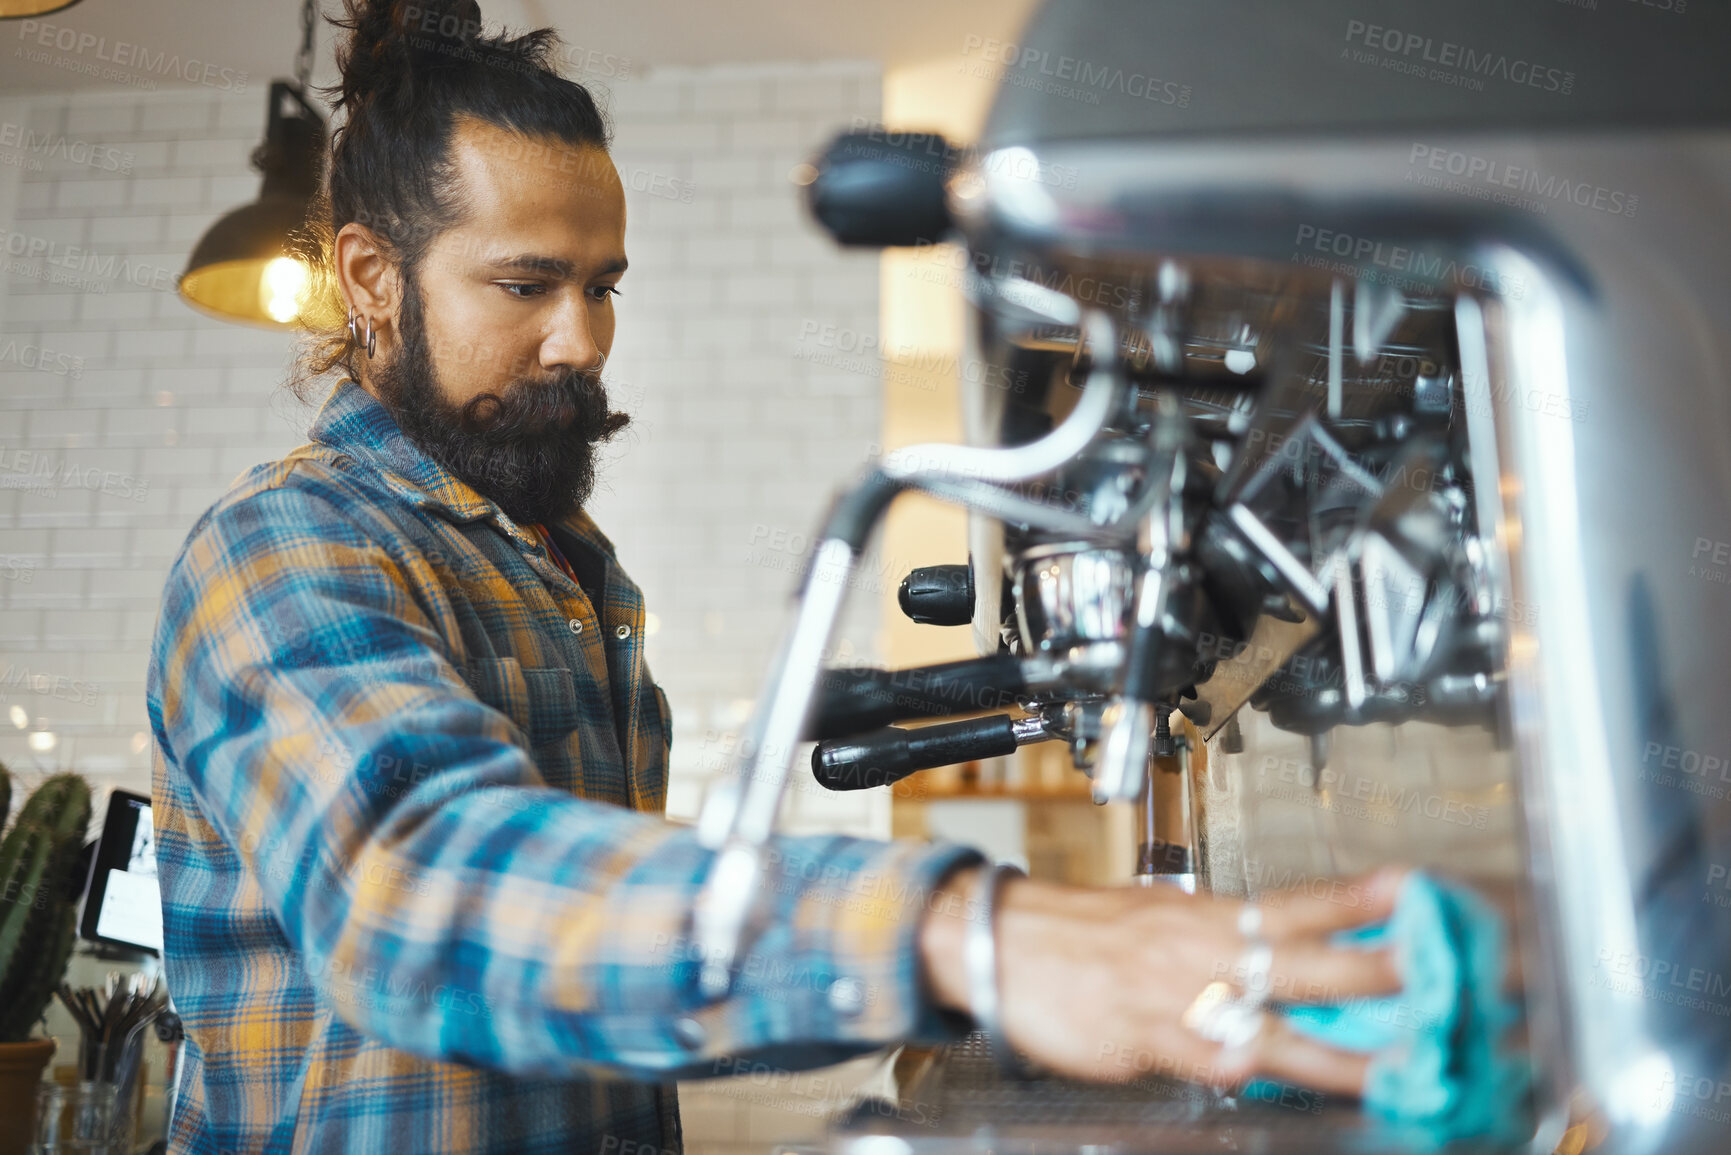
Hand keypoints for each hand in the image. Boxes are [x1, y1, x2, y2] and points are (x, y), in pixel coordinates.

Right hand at [917, 865, 1408, 1095]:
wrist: (999, 943)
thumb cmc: (1076, 936)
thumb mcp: (1154, 921)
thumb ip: (1215, 943)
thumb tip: (1270, 956)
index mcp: (1205, 915)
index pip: (1297, 902)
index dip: (1356, 898)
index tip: (1414, 887)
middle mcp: (1200, 949)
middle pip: (1303, 958)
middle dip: (1375, 968)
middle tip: (1435, 970)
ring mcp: (1176, 997)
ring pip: (1270, 1026)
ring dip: (1336, 1051)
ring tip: (1393, 1069)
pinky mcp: (1144, 1040)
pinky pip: (1206, 1061)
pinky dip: (1241, 1070)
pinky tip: (1277, 1082)